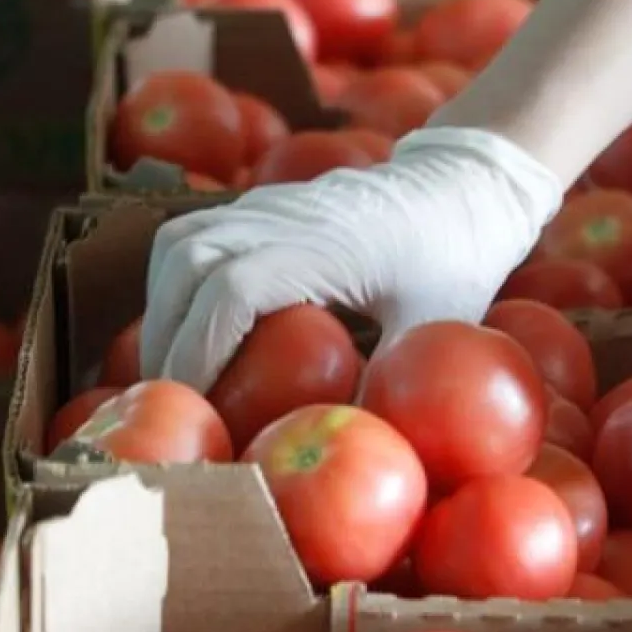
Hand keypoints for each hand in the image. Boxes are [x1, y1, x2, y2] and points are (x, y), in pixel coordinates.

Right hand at [139, 127, 562, 392]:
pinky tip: (187, 328)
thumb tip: (344, 449)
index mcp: (322, 245)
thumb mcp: (436, 327)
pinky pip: (191, 234)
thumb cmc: (460, 255)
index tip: (191, 404)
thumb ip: (389, 382)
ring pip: (177, 245)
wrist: (467, 181)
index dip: (198, 349)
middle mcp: (281, 216)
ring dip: (163, 308)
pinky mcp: (261, 205)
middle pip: (184, 264)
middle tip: (168, 400)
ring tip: (169, 369)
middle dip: (165, 338)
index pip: (229, 291)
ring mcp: (266, 204)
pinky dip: (176, 283)